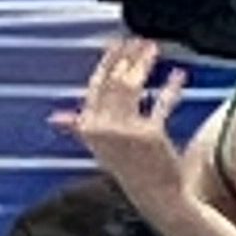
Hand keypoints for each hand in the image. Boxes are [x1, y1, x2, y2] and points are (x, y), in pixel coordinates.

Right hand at [54, 31, 191, 213]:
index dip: (107, 61)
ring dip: (143, 63)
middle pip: (113, 81)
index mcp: (90, 128)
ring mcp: (125, 131)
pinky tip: (181, 74)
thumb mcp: (101, 147)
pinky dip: (172, 88)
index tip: (117, 43)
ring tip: (154, 47)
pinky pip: (161, 103)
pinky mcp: (149, 135)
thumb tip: (54, 118)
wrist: (155, 196)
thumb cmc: (129, 169)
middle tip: (139, 39)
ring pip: (132, 86)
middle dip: (126, 56)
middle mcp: (103, 128)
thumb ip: (80, 127)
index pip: (96, 86)